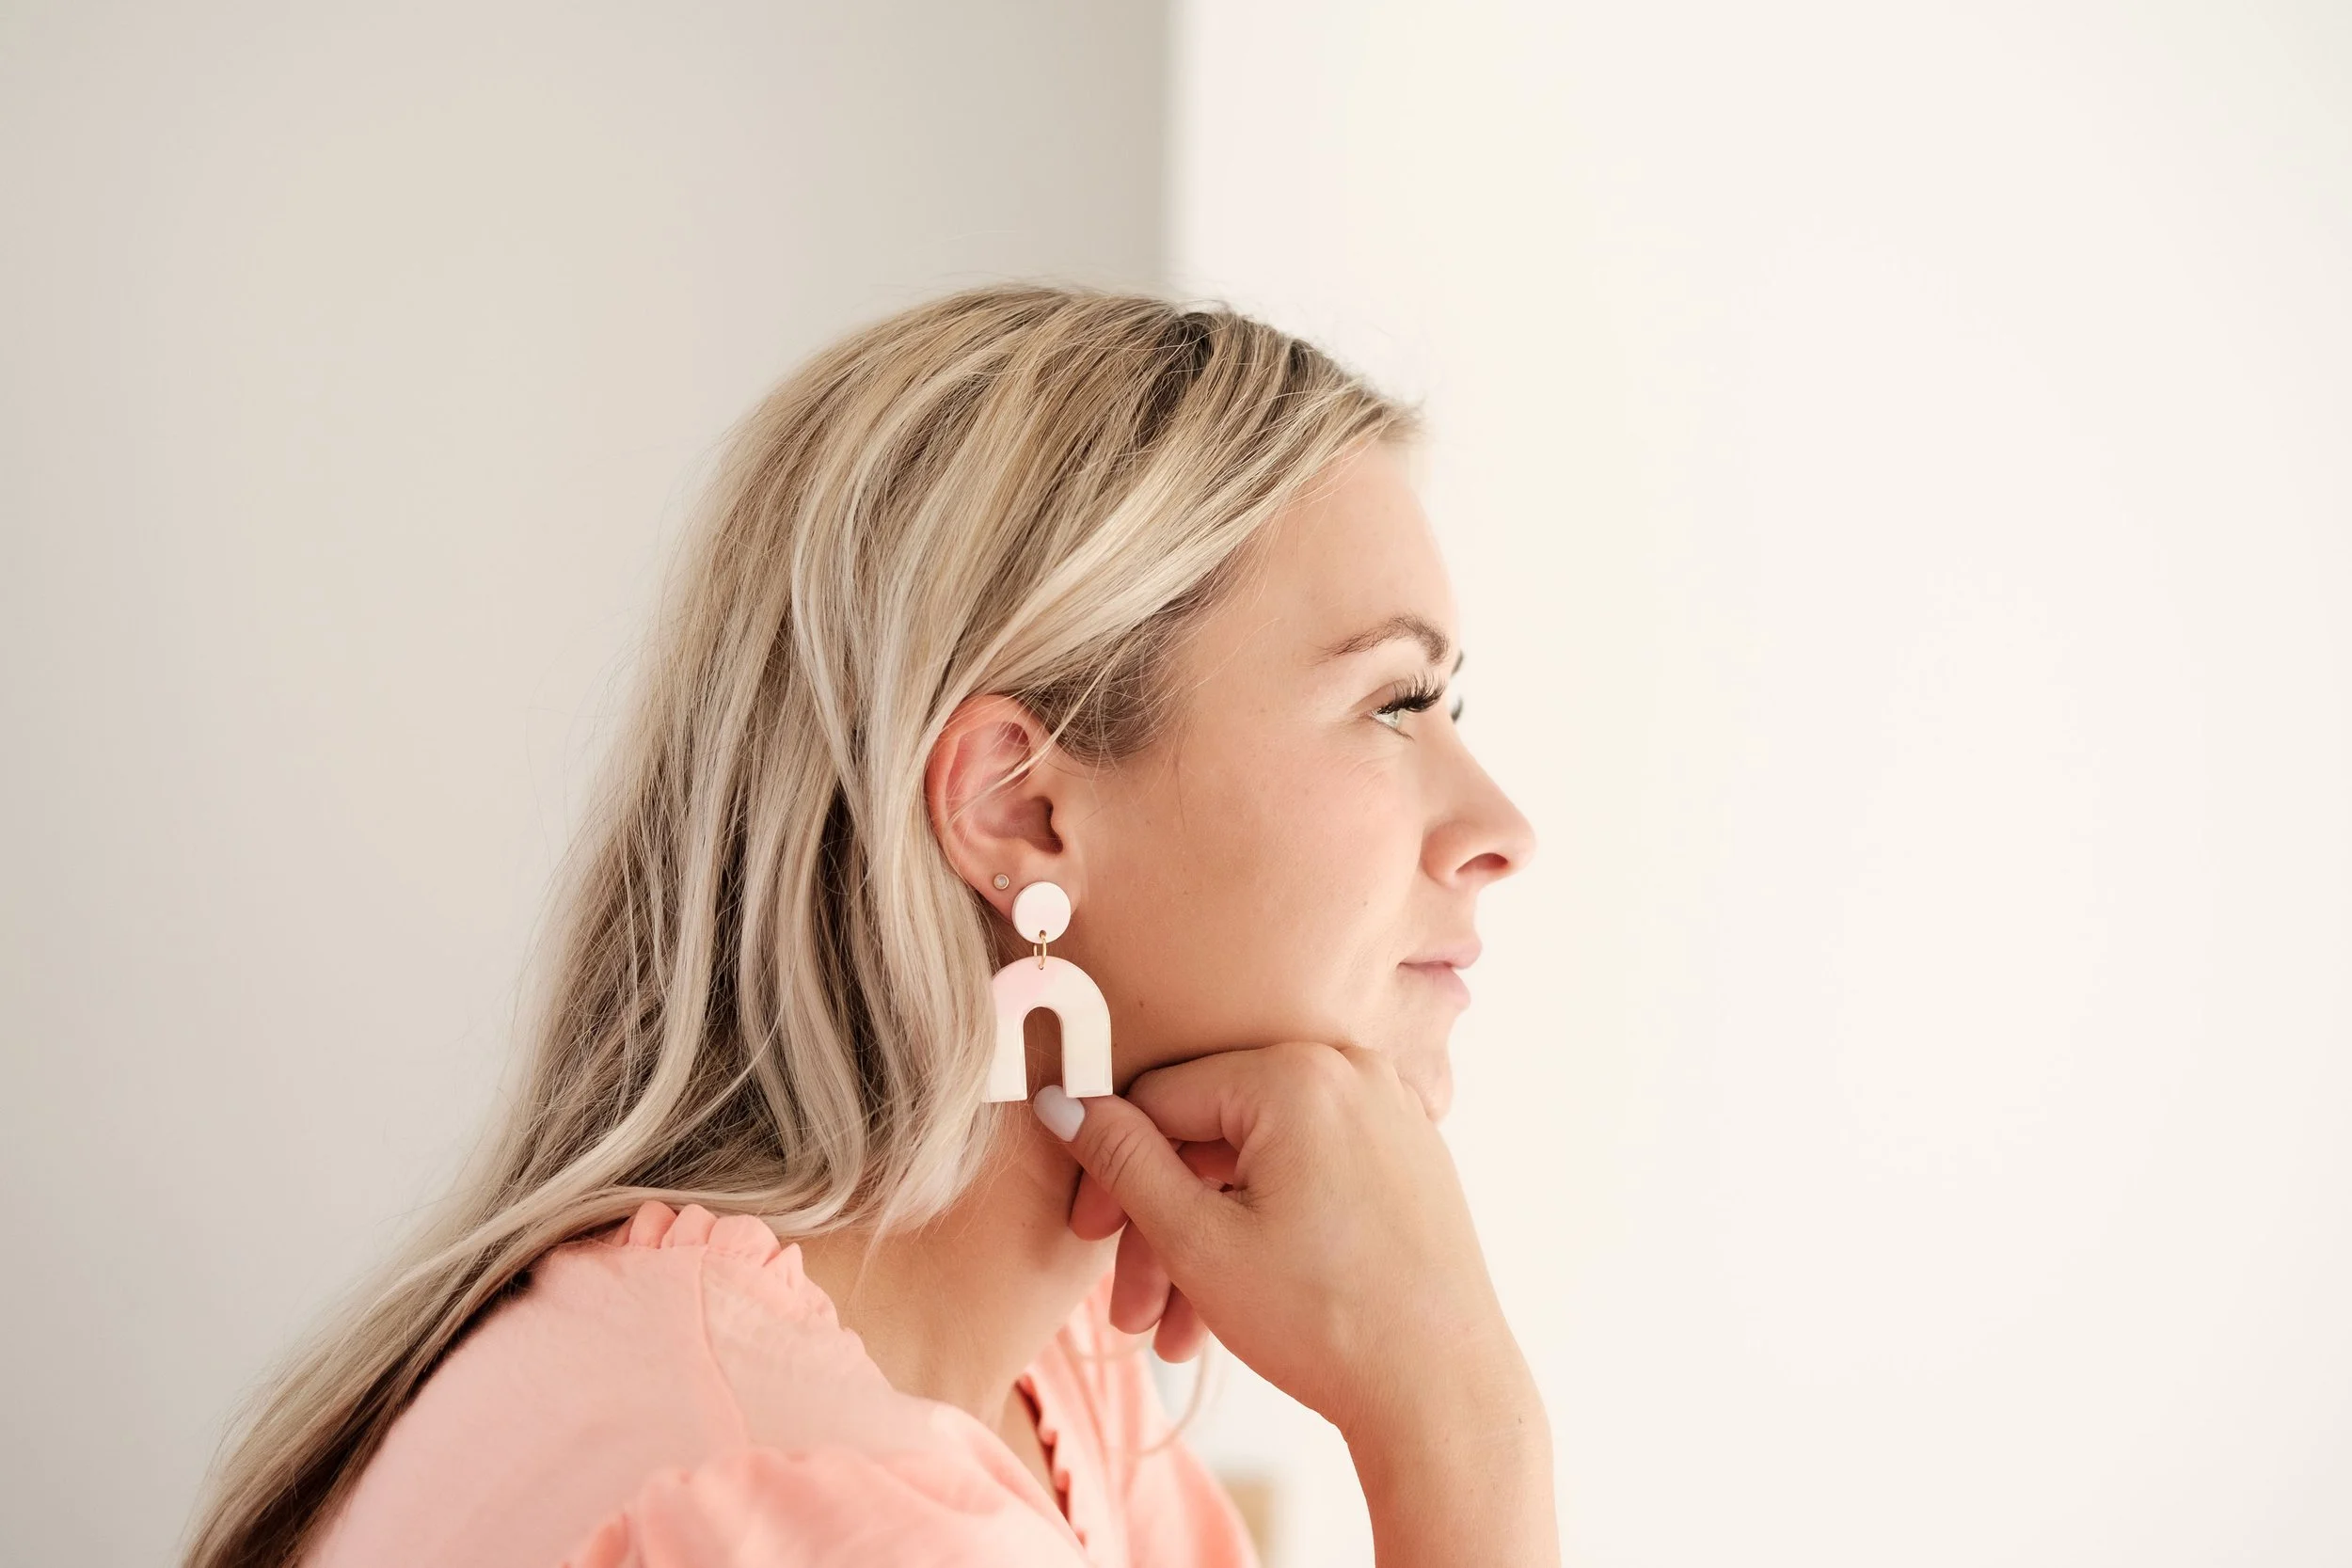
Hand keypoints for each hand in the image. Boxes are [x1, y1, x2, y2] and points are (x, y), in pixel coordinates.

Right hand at [1038, 1041, 1535, 1445]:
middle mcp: (1350, 1070)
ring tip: (1177, 1335)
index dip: (1110, 1168)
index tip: (1088, 1236)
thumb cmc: (1326, 1323)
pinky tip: (1233, 1305)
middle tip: (1129, 1308)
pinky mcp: (1407, 1156)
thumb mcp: (1198, 1242)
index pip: (1160, 1097)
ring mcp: (1388, 1112)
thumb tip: (1062, 1100)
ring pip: (1257, 1162)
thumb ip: (1123, 1161)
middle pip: (1210, 1133)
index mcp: (1296, 1073)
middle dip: (1160, 1224)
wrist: (1445, 1396)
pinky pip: (1309, 1173)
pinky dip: (1263, 1229)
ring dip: (1206, 1242)